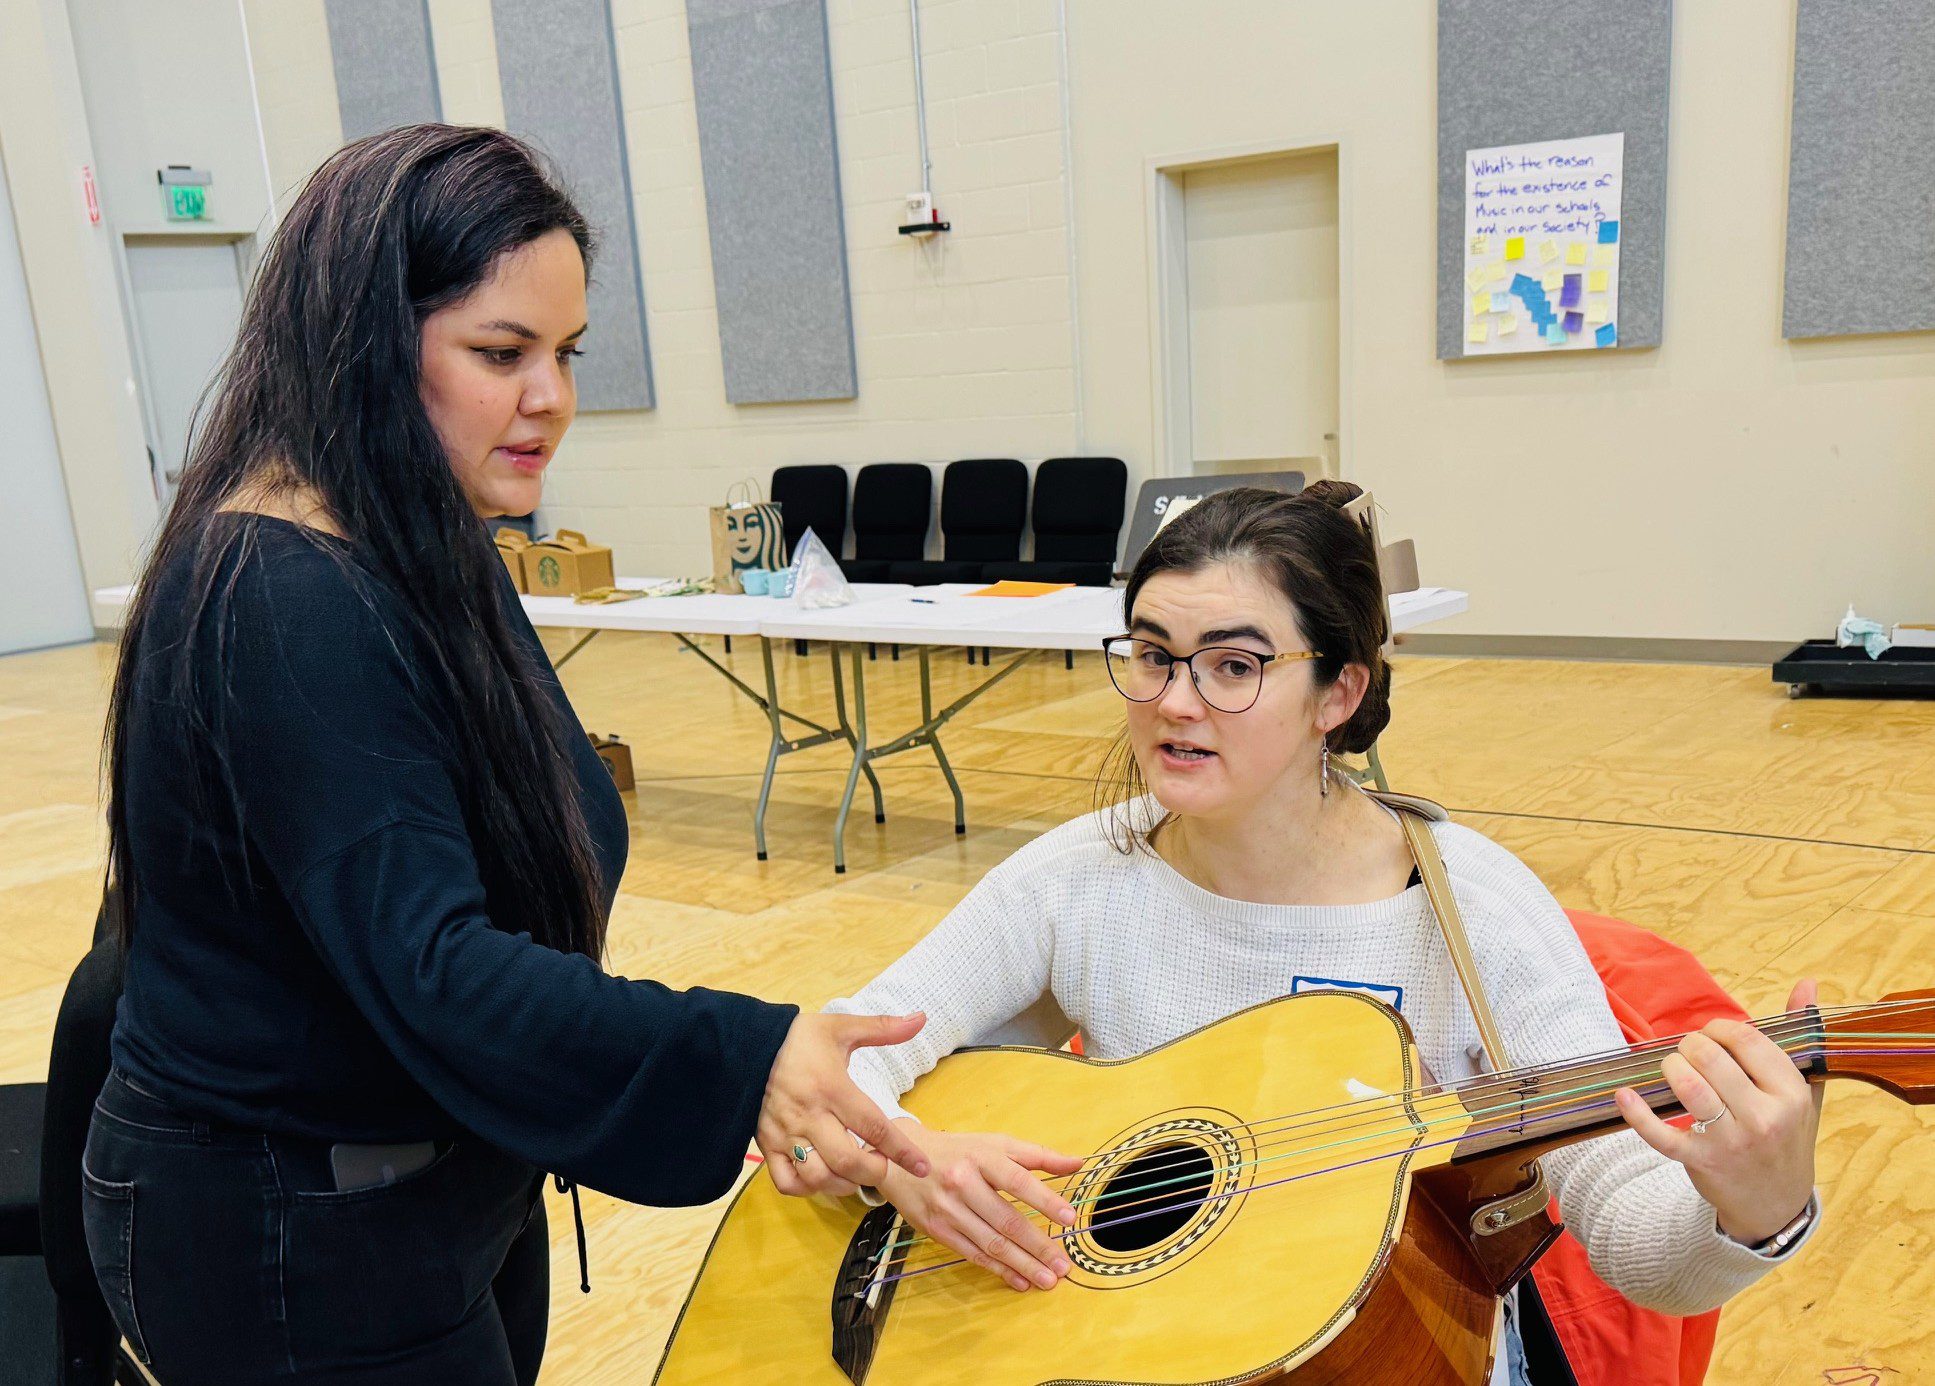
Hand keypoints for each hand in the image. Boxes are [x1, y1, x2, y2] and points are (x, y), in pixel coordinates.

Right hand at [756, 1012, 931, 1191]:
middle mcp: (809, 1116)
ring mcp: (785, 1134)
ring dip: (844, 1183)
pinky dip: (808, 1189)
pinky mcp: (766, 1145)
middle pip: (848, 1162)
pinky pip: (787, 1183)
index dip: (901, 1151)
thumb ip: (882, 1028)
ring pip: (818, 1178)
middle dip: (874, 1172)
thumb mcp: (841, 1027)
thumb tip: (920, 1018)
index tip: (921, 1166)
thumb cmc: (799, 1038)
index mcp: (832, 1088)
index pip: (873, 1127)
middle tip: (882, 1164)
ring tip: (855, 1172)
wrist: (744, 1044)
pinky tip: (823, 1176)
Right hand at [873, 1122, 1085, 1292]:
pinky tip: (1019, 1281)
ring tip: (1048, 1280)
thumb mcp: (995, 1144)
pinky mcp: (936, 1230)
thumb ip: (1037, 1155)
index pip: (1017, 1181)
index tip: (1069, 1219)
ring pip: (991, 1242)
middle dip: (1038, 1246)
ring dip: (1022, 1265)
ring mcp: (948, 1209)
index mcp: (982, 1157)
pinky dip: (998, 1270)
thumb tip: (1077, 1162)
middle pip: (1006, 1219)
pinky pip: (973, 1254)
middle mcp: (963, 1182)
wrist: (900, 1159)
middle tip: (1064, 1266)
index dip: (1044, 1201)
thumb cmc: (958, 1151)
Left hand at [1614, 979, 1825, 1244]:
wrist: (1777, 1204)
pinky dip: (1637, 1113)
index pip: (1747, 1040)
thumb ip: (1802, 1036)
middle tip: (1690, 1051)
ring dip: (1670, 1067)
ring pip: (1689, 1087)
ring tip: (1672, 1067)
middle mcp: (1764, 1117)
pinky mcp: (1700, 1161)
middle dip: (1691, 1044)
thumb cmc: (1787, 1136)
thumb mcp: (1805, 1090)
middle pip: (1711, 1057)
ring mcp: (1731, 1142)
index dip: (1721, 1028)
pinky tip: (1625, 1094)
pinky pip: (1661, 1134)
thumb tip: (1808, 983)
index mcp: (1790, 1094)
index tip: (1714, 1034)